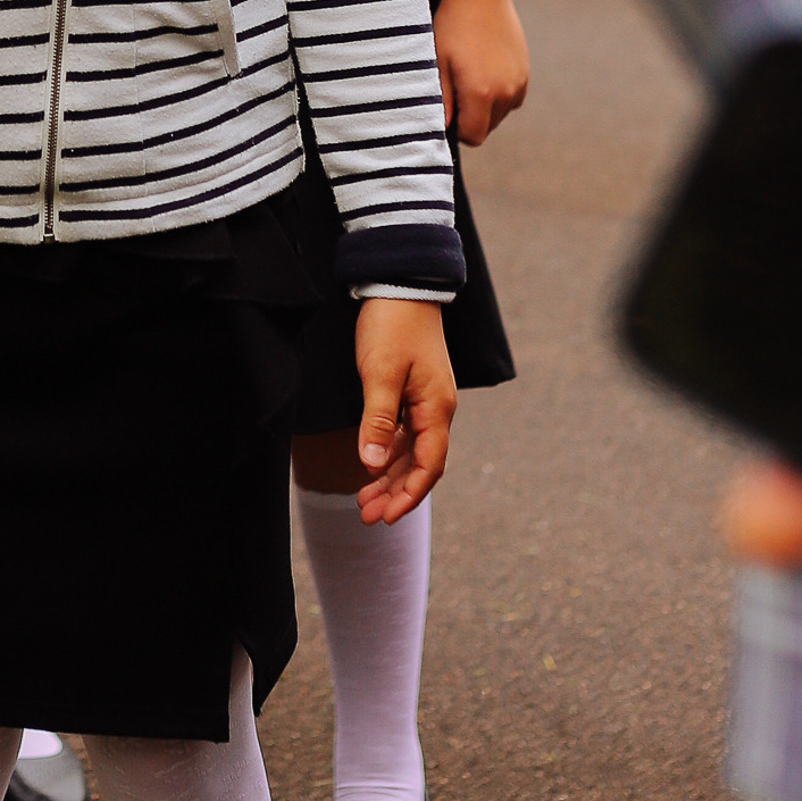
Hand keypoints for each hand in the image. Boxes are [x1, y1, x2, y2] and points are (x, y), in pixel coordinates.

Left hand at [354, 297, 457, 524]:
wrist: (400, 284)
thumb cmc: (392, 325)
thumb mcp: (381, 373)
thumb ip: (378, 421)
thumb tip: (371, 465)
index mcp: (437, 408)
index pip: (429, 465)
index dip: (409, 494)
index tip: (387, 517)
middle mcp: (436, 409)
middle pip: (420, 463)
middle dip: (396, 493)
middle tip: (367, 516)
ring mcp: (426, 400)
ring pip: (410, 450)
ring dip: (389, 476)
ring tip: (364, 500)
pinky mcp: (413, 390)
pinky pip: (404, 432)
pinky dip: (388, 452)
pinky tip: (371, 465)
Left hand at [433, 0, 528, 143]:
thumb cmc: (453, 26)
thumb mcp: (439, 63)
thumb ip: (442, 100)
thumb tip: (444, 129)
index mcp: (482, 93)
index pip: (473, 137)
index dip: (457, 129)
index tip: (448, 108)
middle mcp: (506, 92)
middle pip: (488, 127)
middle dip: (471, 117)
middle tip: (455, 87)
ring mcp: (519, 81)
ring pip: (501, 113)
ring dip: (486, 106)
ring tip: (469, 74)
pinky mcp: (525, 71)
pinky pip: (512, 97)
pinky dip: (499, 93)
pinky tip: (484, 69)